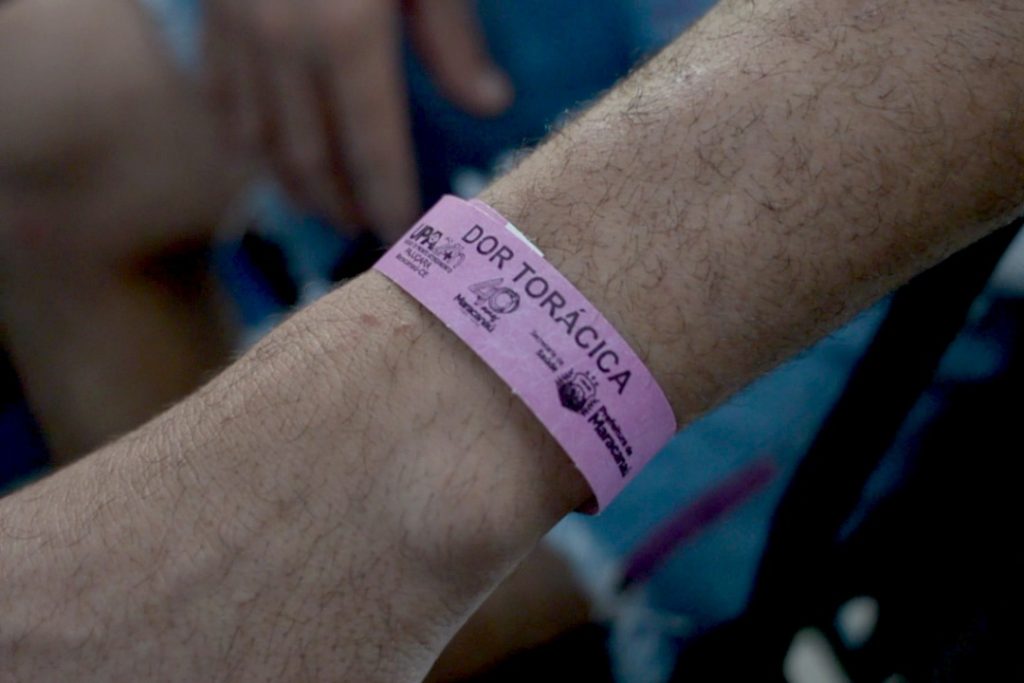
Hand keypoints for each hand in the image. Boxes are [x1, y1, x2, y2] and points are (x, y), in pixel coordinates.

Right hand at [203, 0, 513, 237]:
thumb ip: (453, 38)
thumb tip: (490, 105)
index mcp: (348, 39)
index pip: (373, 150)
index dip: (389, 202)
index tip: (406, 239)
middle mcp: (284, 50)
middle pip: (311, 158)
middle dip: (340, 204)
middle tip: (365, 230)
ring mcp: (237, 33)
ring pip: (257, 138)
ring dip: (289, 183)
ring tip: (319, 205)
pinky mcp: (209, 14)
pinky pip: (218, 96)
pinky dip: (240, 137)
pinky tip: (257, 155)